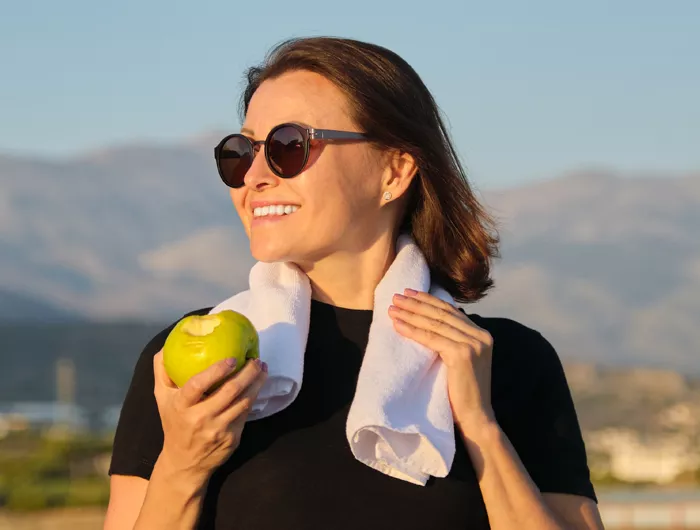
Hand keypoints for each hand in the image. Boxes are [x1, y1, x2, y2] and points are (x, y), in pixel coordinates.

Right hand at [153, 351, 267, 480]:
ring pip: (243, 402)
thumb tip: (168, 345)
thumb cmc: (174, 423)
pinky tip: (257, 386)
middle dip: (247, 373)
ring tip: (262, 369)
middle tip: (256, 359)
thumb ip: (162, 371)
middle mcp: (200, 419)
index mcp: (181, 406)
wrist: (184, 463)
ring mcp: (218, 430)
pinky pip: (245, 414)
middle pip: (229, 391)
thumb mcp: (161, 398)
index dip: (216, 371)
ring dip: (256, 383)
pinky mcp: (232, 439)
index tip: (232, 359)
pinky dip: (253, 397)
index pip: (198, 385)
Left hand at [388, 289, 494, 434]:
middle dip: (417, 303)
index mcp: (482, 335)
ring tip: (392, 308)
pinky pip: (432, 338)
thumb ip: (453, 341)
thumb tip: (430, 322)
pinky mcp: (464, 354)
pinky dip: (412, 331)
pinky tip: (397, 325)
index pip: (451, 311)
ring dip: (411, 314)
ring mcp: (474, 343)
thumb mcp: (460, 360)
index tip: (410, 293)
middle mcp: (481, 335)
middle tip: (396, 296)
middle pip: (442, 314)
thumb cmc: (463, 393)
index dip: (429, 301)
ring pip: (435, 324)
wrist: (475, 418)